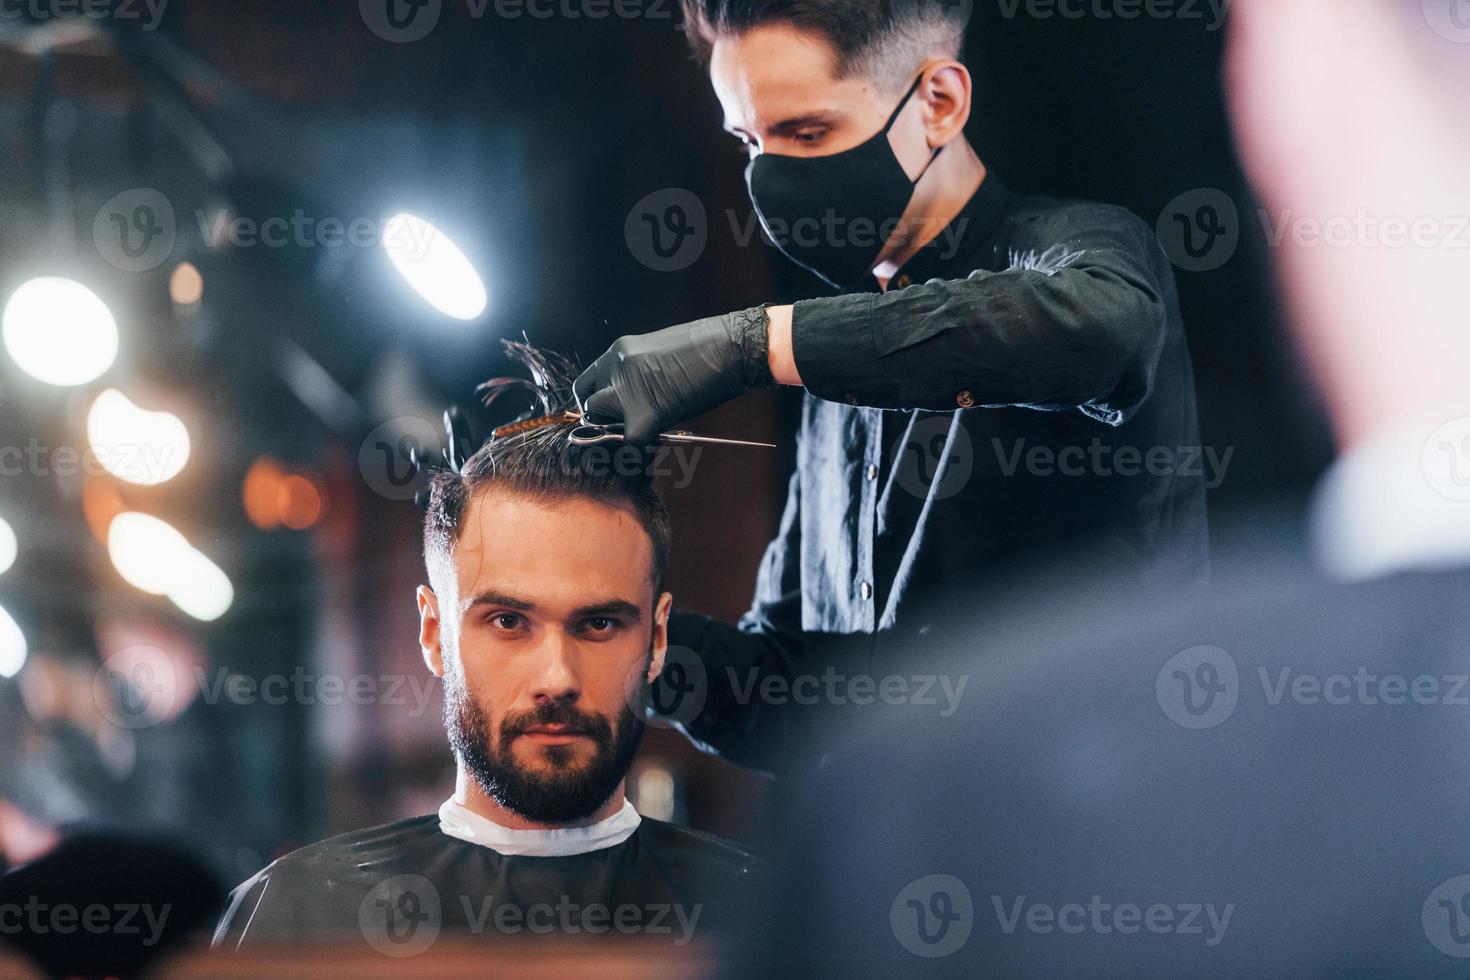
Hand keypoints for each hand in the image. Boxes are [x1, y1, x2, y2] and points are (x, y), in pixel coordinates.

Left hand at [574, 307, 774, 444]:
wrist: (731, 346)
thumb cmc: (708, 349)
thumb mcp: (660, 355)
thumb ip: (638, 376)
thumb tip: (634, 403)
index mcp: (620, 351)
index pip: (586, 384)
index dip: (595, 403)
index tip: (607, 416)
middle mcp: (616, 365)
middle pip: (589, 404)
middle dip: (604, 421)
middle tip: (630, 428)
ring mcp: (627, 387)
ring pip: (601, 420)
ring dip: (619, 431)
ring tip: (645, 431)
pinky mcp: (644, 411)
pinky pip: (629, 442)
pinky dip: (640, 449)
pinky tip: (655, 442)